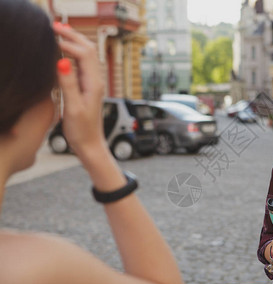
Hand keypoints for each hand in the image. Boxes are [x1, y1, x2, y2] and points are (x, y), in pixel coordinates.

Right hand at [53, 23, 105, 155]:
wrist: (90, 144)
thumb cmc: (82, 130)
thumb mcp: (73, 107)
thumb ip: (68, 84)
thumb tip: (63, 61)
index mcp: (94, 83)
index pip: (84, 54)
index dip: (69, 42)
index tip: (52, 37)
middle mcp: (95, 80)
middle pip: (88, 50)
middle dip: (73, 36)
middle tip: (55, 26)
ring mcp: (92, 83)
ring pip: (85, 56)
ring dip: (73, 42)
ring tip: (58, 33)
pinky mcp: (86, 88)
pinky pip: (81, 65)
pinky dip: (72, 54)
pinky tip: (61, 52)